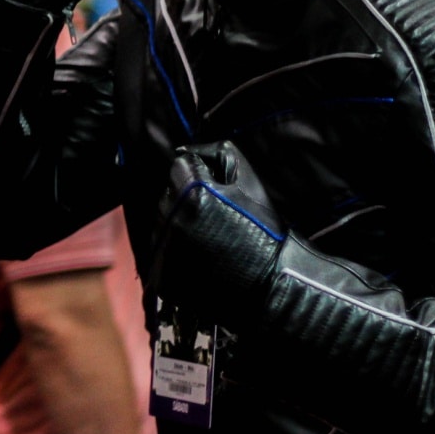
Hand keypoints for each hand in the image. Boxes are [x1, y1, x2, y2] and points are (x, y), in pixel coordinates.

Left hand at [152, 141, 286, 330]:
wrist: (273, 284)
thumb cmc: (265, 228)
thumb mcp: (248, 178)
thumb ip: (215, 153)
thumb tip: (184, 149)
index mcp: (191, 192)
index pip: (179, 167)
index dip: (198, 175)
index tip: (214, 190)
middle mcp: (172, 218)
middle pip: (167, 196)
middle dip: (185, 200)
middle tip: (215, 217)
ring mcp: (165, 247)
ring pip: (162, 223)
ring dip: (179, 225)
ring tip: (210, 240)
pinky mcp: (162, 273)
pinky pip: (161, 251)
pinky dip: (175, 251)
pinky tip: (201, 257)